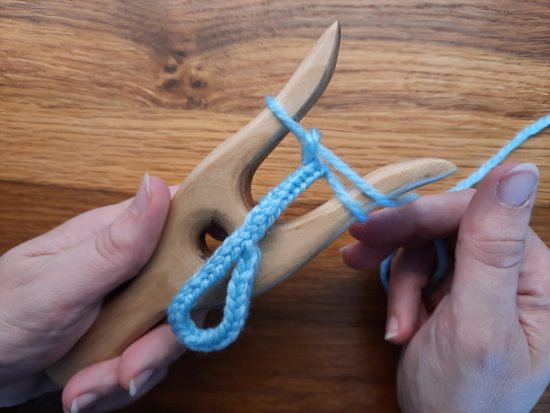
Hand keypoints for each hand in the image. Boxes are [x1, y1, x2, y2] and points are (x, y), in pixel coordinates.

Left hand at [0, 174, 204, 411]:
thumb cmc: (2, 316)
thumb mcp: (60, 282)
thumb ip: (116, 243)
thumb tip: (157, 185)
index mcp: (117, 237)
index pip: (183, 221)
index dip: (213, 241)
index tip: (222, 276)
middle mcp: (131, 269)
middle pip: (187, 292)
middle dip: (162, 340)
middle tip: (128, 366)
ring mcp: (129, 307)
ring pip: (169, 336)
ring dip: (133, 370)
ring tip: (86, 385)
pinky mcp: (124, 340)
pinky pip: (148, 363)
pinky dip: (117, 385)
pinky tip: (81, 389)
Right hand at [341, 162, 549, 412]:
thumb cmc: (465, 396)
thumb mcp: (477, 323)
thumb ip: (493, 247)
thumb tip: (520, 168)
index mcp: (538, 276)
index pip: (480, 214)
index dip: (426, 214)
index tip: (376, 225)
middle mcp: (513, 272)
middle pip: (448, 225)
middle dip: (403, 243)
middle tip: (358, 249)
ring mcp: (480, 281)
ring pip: (426, 246)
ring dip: (399, 280)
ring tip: (394, 322)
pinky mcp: (452, 291)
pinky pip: (417, 270)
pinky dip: (399, 294)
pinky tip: (396, 325)